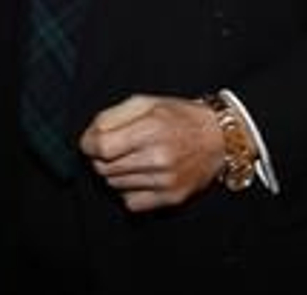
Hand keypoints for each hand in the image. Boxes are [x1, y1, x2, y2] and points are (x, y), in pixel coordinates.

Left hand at [79, 93, 225, 210]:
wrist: (218, 138)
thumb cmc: (178, 117)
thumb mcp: (144, 102)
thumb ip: (111, 116)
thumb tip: (89, 137)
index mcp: (150, 129)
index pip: (101, 147)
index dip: (88, 144)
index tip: (91, 141)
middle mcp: (158, 158)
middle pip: (104, 167)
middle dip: (100, 158)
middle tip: (114, 148)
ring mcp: (166, 181)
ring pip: (114, 185)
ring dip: (115, 173)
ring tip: (131, 159)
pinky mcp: (172, 197)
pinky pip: (130, 202)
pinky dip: (128, 191)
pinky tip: (140, 176)